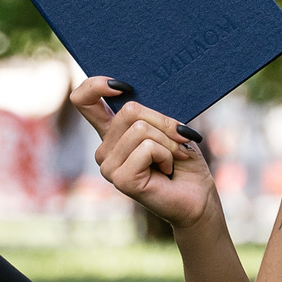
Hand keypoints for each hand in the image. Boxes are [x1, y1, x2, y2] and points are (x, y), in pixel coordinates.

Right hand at [69, 78, 215, 232]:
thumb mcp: (166, 126)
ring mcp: (108, 166)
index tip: (124, 86)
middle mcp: (104, 149)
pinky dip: (167, 155)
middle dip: (163, 122)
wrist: (197, 196)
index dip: (96, 85)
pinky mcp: (120, 179)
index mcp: (111, 132)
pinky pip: (147, 148)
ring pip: (141, 129)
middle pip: (129, 110)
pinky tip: (167, 170)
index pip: (83, 99)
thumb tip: (133, 91)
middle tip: (179, 140)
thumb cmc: (184, 160)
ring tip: (173, 158)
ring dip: (168, 142)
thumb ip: (146, 112)